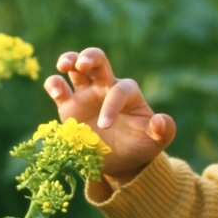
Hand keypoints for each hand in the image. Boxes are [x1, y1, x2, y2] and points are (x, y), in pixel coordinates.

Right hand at [44, 47, 174, 182]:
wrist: (120, 160)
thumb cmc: (140, 145)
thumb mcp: (157, 141)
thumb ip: (164, 130)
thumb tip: (160, 121)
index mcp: (127, 92)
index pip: (119, 91)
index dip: (111, 105)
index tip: (104, 126)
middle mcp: (105, 87)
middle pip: (97, 60)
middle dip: (90, 57)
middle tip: (82, 64)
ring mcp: (86, 95)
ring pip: (75, 67)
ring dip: (69, 60)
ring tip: (63, 65)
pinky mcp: (69, 106)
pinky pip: (59, 88)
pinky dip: (54, 84)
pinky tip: (55, 89)